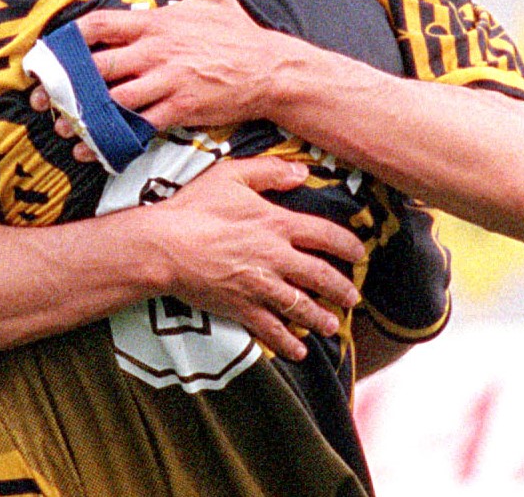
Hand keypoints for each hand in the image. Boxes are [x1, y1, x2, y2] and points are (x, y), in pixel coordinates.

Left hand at [73, 0, 284, 130]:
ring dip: (85, 114)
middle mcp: (155, 52)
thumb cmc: (235, 30)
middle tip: (46, 95)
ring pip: (112, 99)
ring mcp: (166, 82)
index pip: (99, 25)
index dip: (70, 38)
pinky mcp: (178, 109)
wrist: (268, 69)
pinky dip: (112, 138)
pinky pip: (137, 126)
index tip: (54, 51)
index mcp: (156, 23)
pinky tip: (92, 146)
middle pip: (97, 66)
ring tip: (63, 123)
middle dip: (67, 83)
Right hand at [139, 156, 362, 361]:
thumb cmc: (194, 207)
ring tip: (331, 326)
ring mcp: (260, 285)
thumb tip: (302, 172)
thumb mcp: (231, 176)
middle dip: (341, 289)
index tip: (359, 253)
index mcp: (277, 223)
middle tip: (352, 298)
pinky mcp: (241, 308)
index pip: (325, 234)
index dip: (347, 244)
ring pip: (302, 307)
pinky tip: (299, 351)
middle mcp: (276, 257)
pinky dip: (288, 344)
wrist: (164, 246)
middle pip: (321, 276)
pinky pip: (272, 330)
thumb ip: (269, 172)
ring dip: (320, 319)